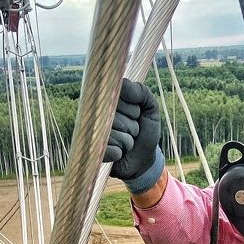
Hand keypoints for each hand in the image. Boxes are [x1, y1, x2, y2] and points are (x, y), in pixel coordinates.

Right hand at [103, 79, 163, 193]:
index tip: (136, 115)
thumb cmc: (145, 132)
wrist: (142, 160)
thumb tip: (122, 83)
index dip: (133, 110)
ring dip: (127, 142)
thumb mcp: (150, 109)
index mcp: (109, 101)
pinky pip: (110, 149)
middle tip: (131, 131)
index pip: (118, 97)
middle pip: (117, 118)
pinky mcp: (93, 150)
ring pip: (114, 134)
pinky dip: (119, 152)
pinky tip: (119, 154)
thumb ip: (141, 92)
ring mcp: (93, 132)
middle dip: (131, 127)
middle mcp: (98, 114)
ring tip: (126, 143)